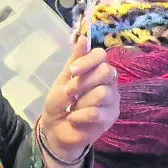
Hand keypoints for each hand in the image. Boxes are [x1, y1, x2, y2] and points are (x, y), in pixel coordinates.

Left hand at [39, 36, 118, 162]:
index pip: (101, 55)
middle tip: (70, 92)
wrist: (55, 130)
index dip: (87, 61)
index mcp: (96, 69)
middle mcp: (108, 82)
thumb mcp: (62, 80)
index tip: (72, 71)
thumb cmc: (60, 103)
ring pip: (103, 93)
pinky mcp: (110, 118)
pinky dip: (80, 115)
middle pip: (106, 71)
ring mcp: (112, 100)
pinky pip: (96, 113)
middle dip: (83, 82)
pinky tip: (74, 118)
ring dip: (81, 101)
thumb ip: (74, 61)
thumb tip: (83, 38)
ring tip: (73, 107)